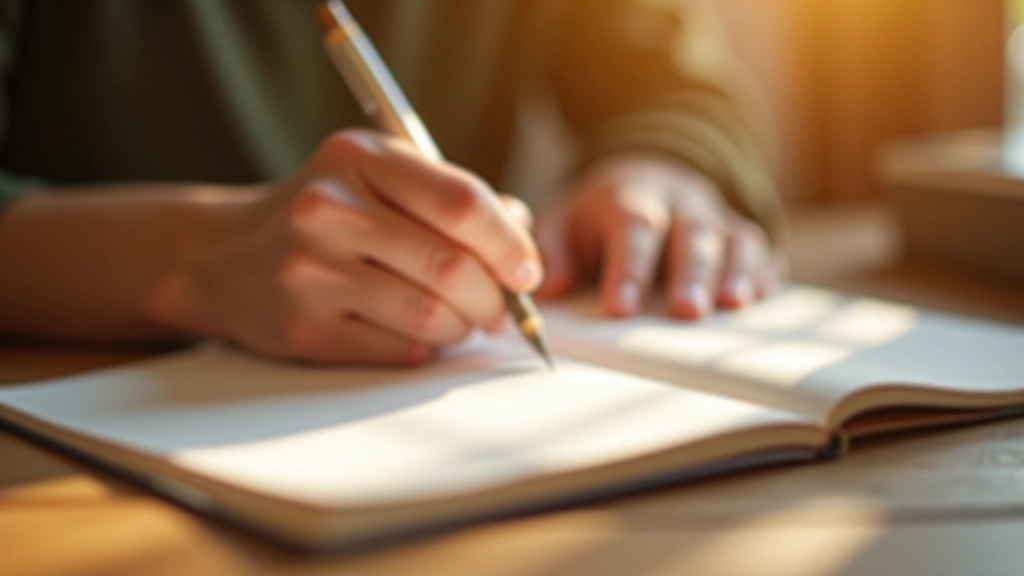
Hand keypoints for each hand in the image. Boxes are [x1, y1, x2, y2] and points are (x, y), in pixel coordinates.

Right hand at [156, 130, 541, 363]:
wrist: (222, 256)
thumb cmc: (324, 214)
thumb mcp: (379, 177)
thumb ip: (451, 197)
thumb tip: (522, 235)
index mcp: (359, 158)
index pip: (461, 204)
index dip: (510, 244)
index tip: (527, 269)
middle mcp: (330, 210)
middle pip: (452, 267)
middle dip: (495, 297)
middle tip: (501, 306)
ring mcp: (311, 273)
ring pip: (431, 317)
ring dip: (463, 326)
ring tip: (458, 318)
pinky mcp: (304, 330)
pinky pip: (399, 351)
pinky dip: (424, 347)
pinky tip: (413, 331)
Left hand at [535, 155, 780, 316]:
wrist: (642, 182)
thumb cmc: (597, 220)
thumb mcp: (562, 225)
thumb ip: (552, 252)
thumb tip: (549, 287)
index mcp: (629, 197)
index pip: (633, 226)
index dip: (628, 267)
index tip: (619, 307)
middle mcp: (679, 202)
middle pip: (692, 230)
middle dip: (691, 271)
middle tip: (688, 309)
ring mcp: (714, 217)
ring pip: (734, 237)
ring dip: (736, 269)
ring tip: (733, 302)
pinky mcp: (739, 236)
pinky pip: (761, 250)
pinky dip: (764, 271)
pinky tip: (763, 295)